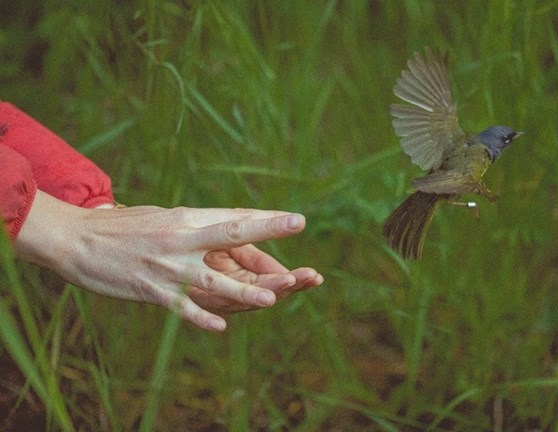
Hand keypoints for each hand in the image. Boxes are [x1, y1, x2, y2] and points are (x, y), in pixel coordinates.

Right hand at [15, 190, 322, 331]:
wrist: (74, 238)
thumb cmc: (122, 227)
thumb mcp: (162, 217)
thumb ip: (193, 224)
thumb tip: (223, 224)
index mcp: (185, 219)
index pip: (232, 218)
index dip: (264, 219)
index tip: (293, 218)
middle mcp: (180, 239)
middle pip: (230, 233)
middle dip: (265, 229)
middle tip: (296, 223)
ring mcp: (166, 265)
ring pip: (212, 279)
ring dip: (242, 290)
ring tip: (271, 299)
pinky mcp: (149, 289)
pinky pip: (180, 306)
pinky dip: (200, 317)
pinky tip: (221, 326)